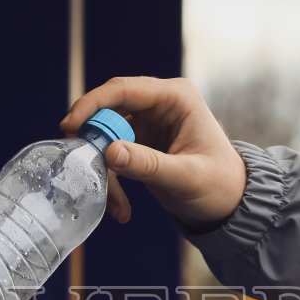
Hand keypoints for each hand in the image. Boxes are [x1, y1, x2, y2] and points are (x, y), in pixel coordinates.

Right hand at [61, 76, 246, 228]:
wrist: (230, 204)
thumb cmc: (219, 185)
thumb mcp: (186, 178)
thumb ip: (149, 165)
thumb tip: (110, 152)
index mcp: (176, 97)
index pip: (124, 89)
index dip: (92, 104)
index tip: (70, 126)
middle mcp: (159, 103)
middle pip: (108, 110)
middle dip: (94, 141)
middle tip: (79, 164)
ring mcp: (148, 122)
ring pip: (106, 136)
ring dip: (104, 170)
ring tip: (115, 204)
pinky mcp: (140, 142)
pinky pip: (113, 155)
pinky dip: (112, 180)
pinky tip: (121, 209)